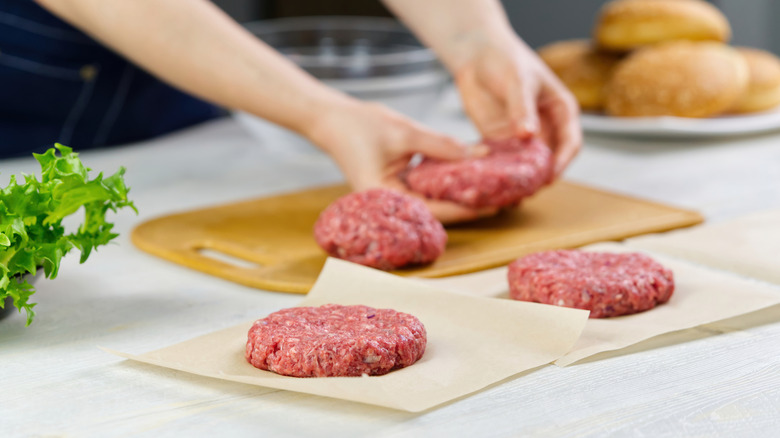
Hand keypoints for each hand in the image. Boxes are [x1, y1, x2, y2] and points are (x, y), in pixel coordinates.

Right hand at [306, 99, 496, 223]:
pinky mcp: (399, 184)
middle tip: (504, 198)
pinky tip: (471, 174)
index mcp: (386, 198)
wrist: (330, 118)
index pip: (435, 210)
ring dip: (462, 193)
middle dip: (470, 204)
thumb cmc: (358, 125)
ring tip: (495, 188)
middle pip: (438, 211)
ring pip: (436, 200)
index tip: (495, 203)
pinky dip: (448, 182)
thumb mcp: (405, 131)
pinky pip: (428, 188)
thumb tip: (479, 155)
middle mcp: (391, 203)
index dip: (467, 207)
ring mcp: (395, 194)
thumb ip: (442, 145)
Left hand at [453, 36, 581, 177]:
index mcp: (561, 111)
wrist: (477, 55)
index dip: (563, 161)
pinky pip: (503, 163)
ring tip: (509, 194)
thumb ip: (522, 108)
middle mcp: (545, 128)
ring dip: (520, 180)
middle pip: (549, 160)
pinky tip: (491, 185)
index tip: (550, 175)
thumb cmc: (506, 60)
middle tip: (528, 191)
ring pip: (527, 166)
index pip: (570, 143)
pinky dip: (500, 174)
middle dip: (540, 177)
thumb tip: (529, 135)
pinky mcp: (499, 141)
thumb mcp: (518, 81)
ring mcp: (522, 137)